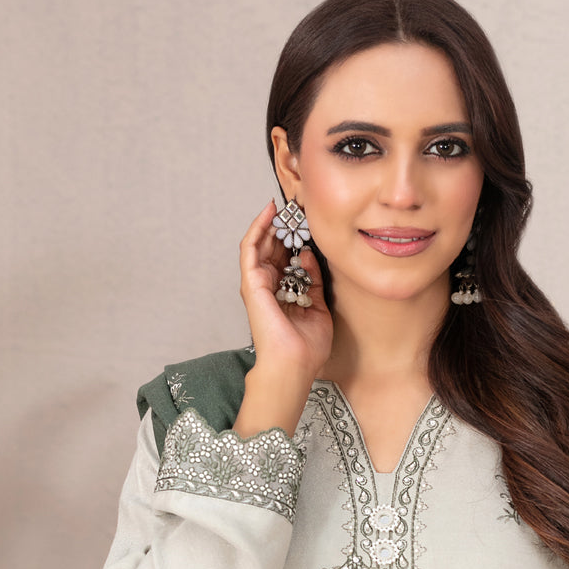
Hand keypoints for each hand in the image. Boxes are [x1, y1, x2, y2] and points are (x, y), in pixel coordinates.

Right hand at [239, 200, 332, 382]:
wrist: (295, 364)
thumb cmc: (306, 347)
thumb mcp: (317, 307)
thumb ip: (314, 281)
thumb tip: (308, 255)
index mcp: (283, 293)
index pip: (286, 258)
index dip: (295, 238)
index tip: (307, 220)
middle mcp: (268, 287)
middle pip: (272, 248)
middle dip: (283, 225)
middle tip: (296, 204)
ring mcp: (257, 284)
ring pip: (260, 244)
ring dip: (270, 222)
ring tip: (284, 203)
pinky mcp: (252, 283)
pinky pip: (250, 249)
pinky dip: (258, 228)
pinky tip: (269, 213)